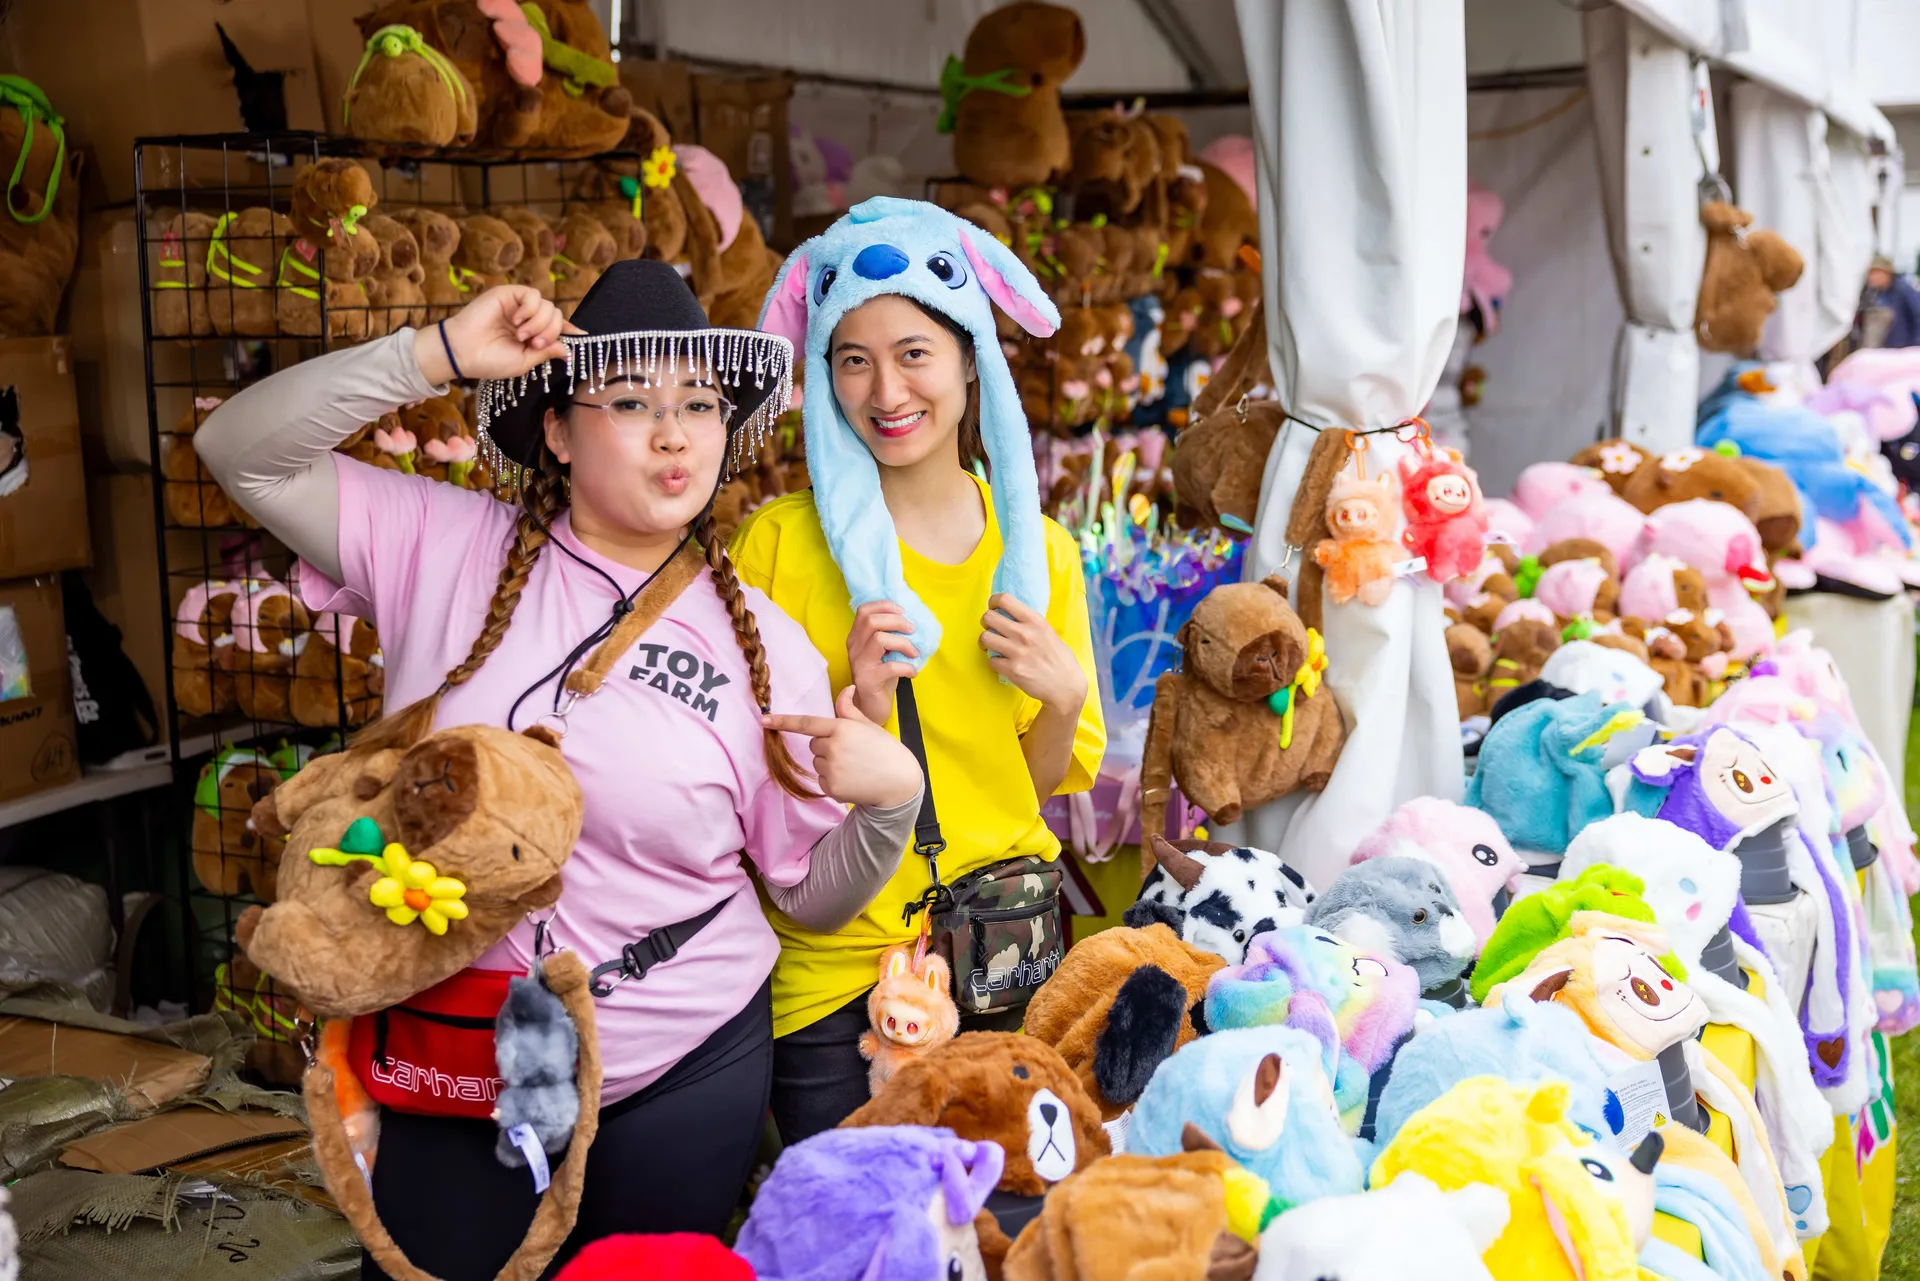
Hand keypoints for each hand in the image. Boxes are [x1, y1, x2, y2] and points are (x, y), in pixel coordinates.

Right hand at [412, 286, 574, 383]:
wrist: (464, 352)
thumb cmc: (490, 360)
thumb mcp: (525, 361)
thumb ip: (546, 351)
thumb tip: (568, 349)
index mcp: (532, 334)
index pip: (557, 327)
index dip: (570, 330)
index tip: (582, 335)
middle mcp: (527, 318)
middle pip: (556, 316)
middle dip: (550, 331)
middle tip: (534, 344)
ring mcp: (518, 306)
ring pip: (548, 306)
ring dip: (540, 323)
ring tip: (522, 335)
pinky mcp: (508, 294)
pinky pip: (533, 295)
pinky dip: (530, 310)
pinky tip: (517, 321)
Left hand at [764, 686, 923, 809]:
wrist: (900, 782)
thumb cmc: (886, 750)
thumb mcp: (869, 725)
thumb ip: (849, 709)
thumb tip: (846, 688)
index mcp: (842, 728)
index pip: (807, 723)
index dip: (783, 721)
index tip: (763, 720)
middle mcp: (834, 747)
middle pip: (814, 744)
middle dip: (827, 746)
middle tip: (852, 752)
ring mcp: (832, 769)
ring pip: (817, 762)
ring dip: (830, 764)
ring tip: (855, 767)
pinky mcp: (832, 787)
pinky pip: (822, 780)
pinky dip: (833, 781)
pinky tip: (853, 780)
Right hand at [846, 600, 917, 723]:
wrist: (871, 706)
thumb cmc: (881, 676)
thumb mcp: (884, 652)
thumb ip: (890, 635)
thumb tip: (913, 620)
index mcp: (856, 637)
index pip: (864, 611)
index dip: (884, 606)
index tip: (903, 612)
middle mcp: (854, 647)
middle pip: (872, 621)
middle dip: (897, 621)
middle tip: (912, 630)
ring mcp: (859, 664)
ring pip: (880, 639)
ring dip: (903, 643)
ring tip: (914, 653)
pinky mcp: (868, 680)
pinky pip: (890, 667)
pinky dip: (907, 667)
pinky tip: (913, 672)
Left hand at [981, 593, 1086, 713]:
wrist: (1066, 686)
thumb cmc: (1060, 659)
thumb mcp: (1049, 632)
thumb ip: (1030, 624)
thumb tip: (1011, 615)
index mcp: (1035, 620)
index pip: (1005, 599)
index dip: (994, 602)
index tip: (994, 608)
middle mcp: (1025, 633)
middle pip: (988, 617)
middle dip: (986, 622)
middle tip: (991, 628)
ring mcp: (1017, 652)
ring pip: (984, 638)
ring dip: (985, 642)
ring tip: (991, 645)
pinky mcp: (1012, 670)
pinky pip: (990, 660)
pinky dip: (994, 662)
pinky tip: (1002, 663)